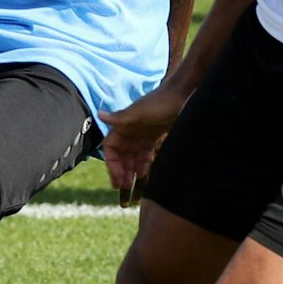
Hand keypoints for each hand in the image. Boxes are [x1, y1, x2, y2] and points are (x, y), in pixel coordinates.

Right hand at [98, 84, 191, 202]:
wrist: (183, 94)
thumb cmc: (160, 102)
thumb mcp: (140, 111)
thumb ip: (120, 117)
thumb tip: (99, 114)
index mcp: (123, 125)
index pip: (110, 148)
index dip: (112, 164)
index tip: (117, 179)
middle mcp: (130, 131)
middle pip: (121, 156)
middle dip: (121, 172)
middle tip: (123, 188)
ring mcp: (142, 135)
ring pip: (134, 158)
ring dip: (131, 172)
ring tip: (132, 187)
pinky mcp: (155, 137)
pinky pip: (146, 155)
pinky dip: (144, 165)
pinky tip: (144, 176)